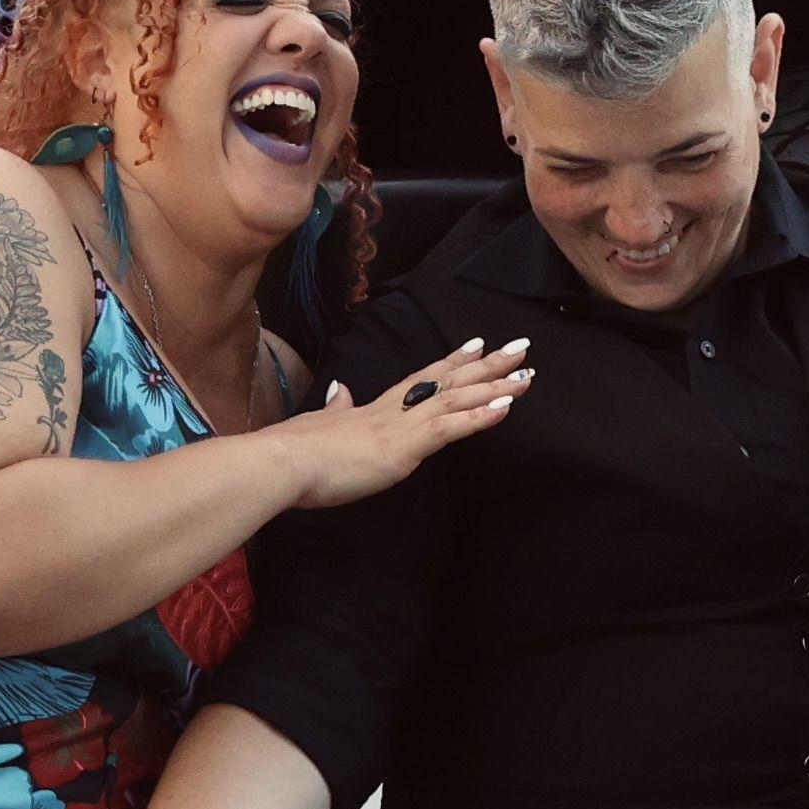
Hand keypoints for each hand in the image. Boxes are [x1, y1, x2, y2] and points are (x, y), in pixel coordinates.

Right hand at [270, 339, 531, 509]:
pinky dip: (479, 417)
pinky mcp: (402, 449)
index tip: (478, 344)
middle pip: (450, 380)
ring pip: (457, 400)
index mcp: (377, 409)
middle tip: (522, 348)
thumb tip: (340, 389)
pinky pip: (448, 428)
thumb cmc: (296, 452)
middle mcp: (394, 412)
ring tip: (528, 375)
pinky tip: (506, 408)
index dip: (453, 361)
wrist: (280, 464)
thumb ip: (337, 407)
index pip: (423, 378)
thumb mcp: (321, 423)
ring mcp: (400, 428)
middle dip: (488, 366)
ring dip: (495, 387)